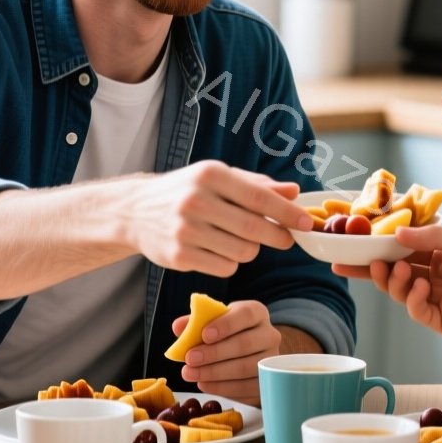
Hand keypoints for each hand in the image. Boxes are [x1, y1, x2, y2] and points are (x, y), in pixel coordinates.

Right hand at [125, 161, 312, 277]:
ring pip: (242, 251)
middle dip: (277, 236)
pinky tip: (219, 250)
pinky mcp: (178, 256)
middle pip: (253, 228)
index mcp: (210, 175)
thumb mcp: (218, 178)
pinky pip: (224, 267)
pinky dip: (230, 262)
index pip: (259, 197)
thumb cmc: (186, 191)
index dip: (287, 213)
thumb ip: (257, 185)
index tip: (306, 223)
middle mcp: (196, 200)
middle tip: (285, 239)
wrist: (135, 212)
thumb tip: (294, 191)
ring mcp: (185, 230)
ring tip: (239, 240)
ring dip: (250, 250)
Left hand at [174, 299, 280, 403]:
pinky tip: (204, 384)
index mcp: (257, 313)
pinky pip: (247, 387)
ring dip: (215, 373)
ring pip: (246, 368)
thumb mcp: (214, 322)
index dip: (226, 325)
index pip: (246, 315)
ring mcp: (271, 361)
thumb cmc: (227, 334)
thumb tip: (178, 327)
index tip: (204, 335)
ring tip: (192, 374)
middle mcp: (269, 335)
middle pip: (245, 344)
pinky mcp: (267, 382)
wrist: (250, 353)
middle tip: (190, 359)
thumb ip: (195, 322)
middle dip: (214, 353)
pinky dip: (223, 387)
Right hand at [332, 226, 441, 343]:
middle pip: (397, 271)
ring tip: (396, 269)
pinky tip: (420, 287)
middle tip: (351, 262)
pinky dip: (413, 299)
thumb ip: (432, 237)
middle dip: (372, 268)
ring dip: (393, 280)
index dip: (378, 247)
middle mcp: (440, 276)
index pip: (405, 248)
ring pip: (403, 292)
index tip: (351, 244)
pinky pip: (419, 311)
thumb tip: (397, 234)